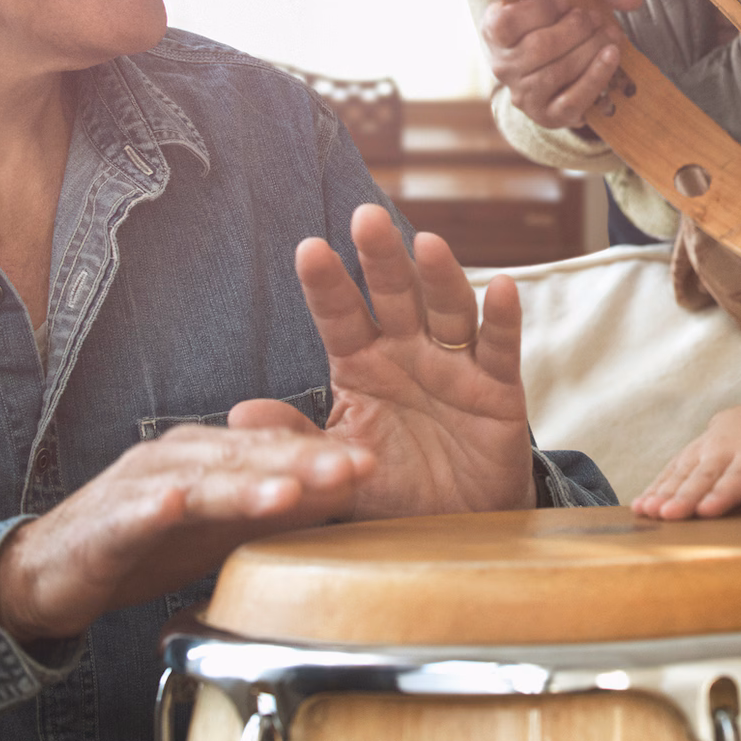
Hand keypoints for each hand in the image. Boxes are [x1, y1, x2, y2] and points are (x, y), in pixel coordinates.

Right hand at [0, 424, 370, 643]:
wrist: (53, 570)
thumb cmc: (148, 542)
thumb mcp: (222, 525)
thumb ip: (278, 503)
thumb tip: (347, 489)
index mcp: (210, 451)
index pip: (274, 448)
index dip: (322, 454)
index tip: (371, 463)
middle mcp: (178, 455)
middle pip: (246, 455)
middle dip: (300, 460)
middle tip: (350, 468)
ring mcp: (139, 484)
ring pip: (199, 480)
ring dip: (241, 483)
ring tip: (285, 491)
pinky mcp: (105, 522)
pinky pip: (132, 513)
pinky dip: (153, 506)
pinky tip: (174, 504)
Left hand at [229, 205, 534, 519]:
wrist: (454, 523)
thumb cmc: (390, 484)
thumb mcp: (335, 467)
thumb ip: (296, 440)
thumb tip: (237, 416)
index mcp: (362, 364)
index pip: (341, 317)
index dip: (327, 284)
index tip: (309, 249)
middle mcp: (407, 351)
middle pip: (394, 296)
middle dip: (380, 258)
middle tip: (366, 217)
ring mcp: (454, 364)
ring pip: (447, 310)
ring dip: (440, 277)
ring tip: (428, 244)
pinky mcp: (497, 387)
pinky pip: (499, 348)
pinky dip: (503, 319)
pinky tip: (502, 288)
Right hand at [481, 0, 643, 129]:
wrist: (574, 58)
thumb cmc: (571, 15)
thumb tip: (631, 0)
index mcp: (494, 30)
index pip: (505, 24)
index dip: (539, 11)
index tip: (565, 4)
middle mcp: (502, 65)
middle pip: (538, 48)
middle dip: (575, 30)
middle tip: (595, 19)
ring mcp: (523, 94)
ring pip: (556, 73)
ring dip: (590, 50)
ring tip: (609, 34)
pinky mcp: (547, 116)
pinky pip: (571, 100)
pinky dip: (596, 76)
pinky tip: (612, 56)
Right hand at [631, 401, 740, 519]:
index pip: (740, 476)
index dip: (724, 493)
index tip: (708, 509)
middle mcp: (725, 448)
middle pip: (705, 476)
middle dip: (686, 495)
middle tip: (669, 515)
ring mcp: (703, 450)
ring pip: (682, 472)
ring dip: (663, 492)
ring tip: (648, 513)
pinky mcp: (687, 455)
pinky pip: (669, 471)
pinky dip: (653, 487)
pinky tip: (639, 508)